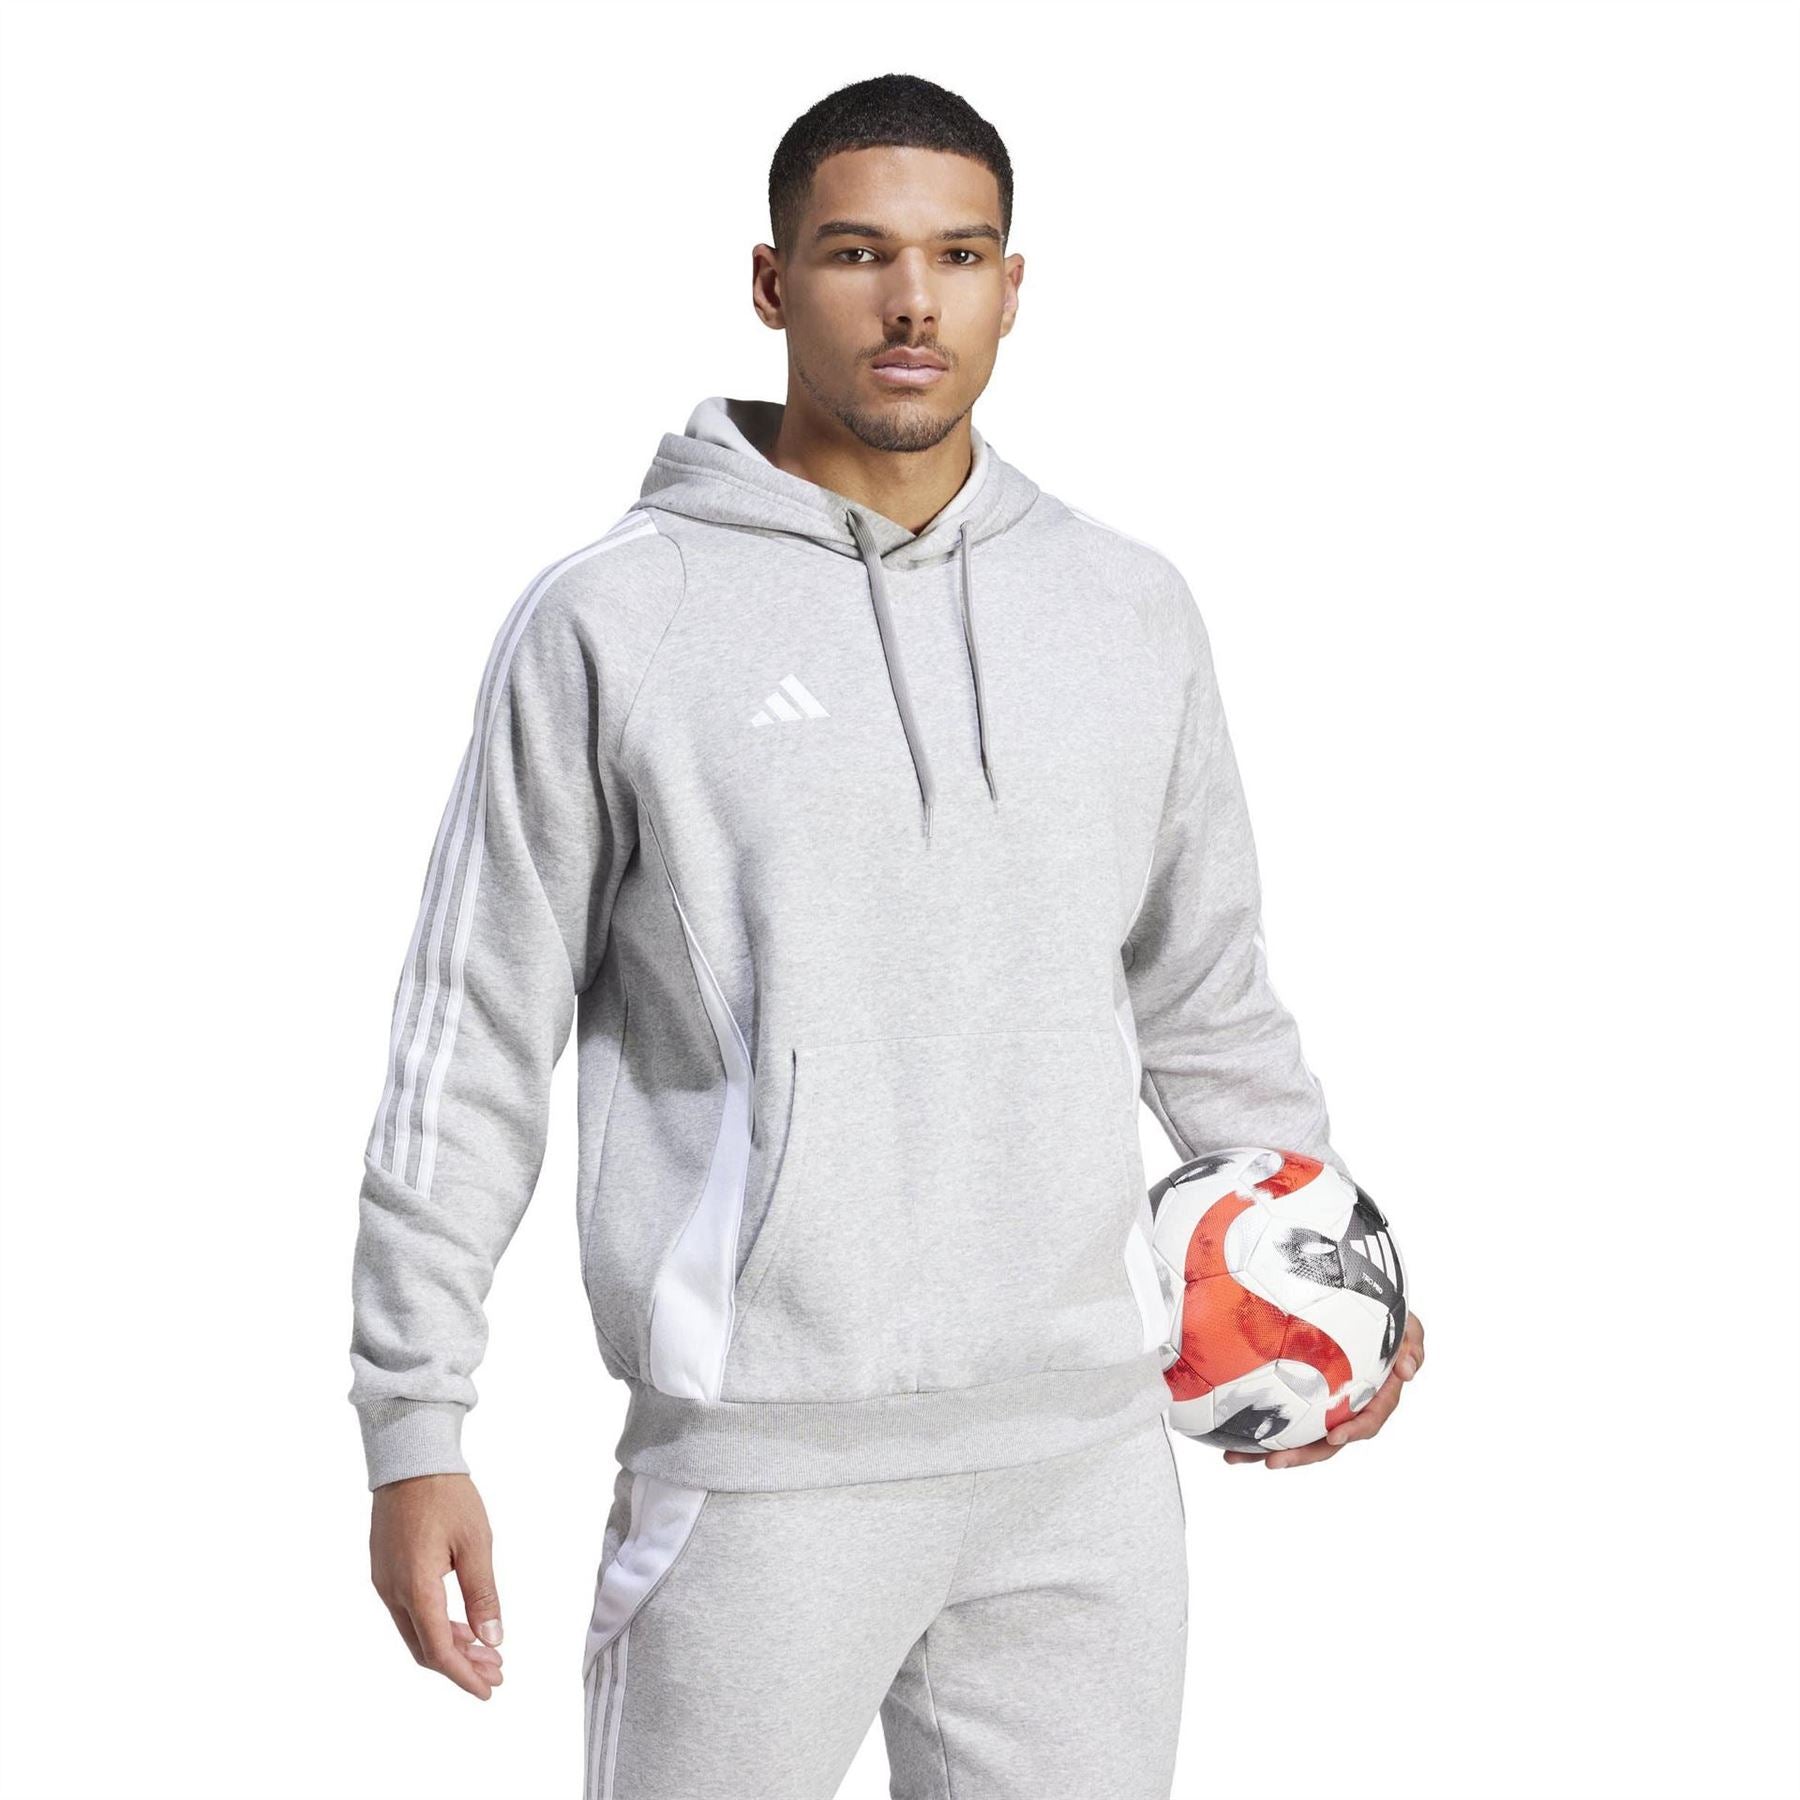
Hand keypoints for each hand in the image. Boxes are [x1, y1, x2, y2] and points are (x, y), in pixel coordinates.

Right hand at [369, 1472, 506, 1698]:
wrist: (410, 1457)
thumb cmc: (446, 1494)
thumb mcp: (476, 1543)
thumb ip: (483, 1595)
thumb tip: (492, 1639)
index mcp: (416, 1587)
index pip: (438, 1650)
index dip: (464, 1675)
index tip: (488, 1689)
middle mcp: (392, 1591)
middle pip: (425, 1648)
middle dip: (460, 1665)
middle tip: (495, 1672)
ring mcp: (384, 1581)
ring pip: (416, 1631)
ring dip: (449, 1646)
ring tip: (485, 1652)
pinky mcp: (385, 1570)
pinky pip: (409, 1611)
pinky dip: (435, 1625)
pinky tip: (461, 1625)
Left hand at [1224, 1309, 1424, 1469]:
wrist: (1358, 1304)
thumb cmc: (1383, 1317)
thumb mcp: (1403, 1324)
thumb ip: (1410, 1342)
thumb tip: (1409, 1368)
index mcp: (1374, 1395)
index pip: (1367, 1420)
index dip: (1354, 1431)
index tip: (1335, 1436)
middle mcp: (1347, 1408)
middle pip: (1326, 1440)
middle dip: (1300, 1455)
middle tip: (1272, 1461)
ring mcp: (1322, 1406)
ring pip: (1298, 1436)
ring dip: (1268, 1449)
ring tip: (1233, 1457)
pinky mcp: (1299, 1397)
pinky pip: (1280, 1416)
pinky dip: (1255, 1426)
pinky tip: (1225, 1435)